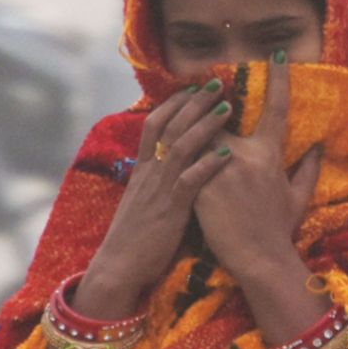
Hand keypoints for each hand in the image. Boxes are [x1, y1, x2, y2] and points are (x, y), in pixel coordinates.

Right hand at [77, 80, 236, 316]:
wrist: (119, 266)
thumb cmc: (135, 238)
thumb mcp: (142, 202)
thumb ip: (156, 182)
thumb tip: (170, 168)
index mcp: (142, 171)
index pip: (154, 125)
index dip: (174, 104)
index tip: (193, 89)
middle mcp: (149, 174)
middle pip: (170, 126)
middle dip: (194, 103)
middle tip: (217, 83)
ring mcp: (159, 189)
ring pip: (181, 146)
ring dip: (205, 124)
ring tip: (228, 105)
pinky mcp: (170, 209)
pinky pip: (190, 180)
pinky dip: (209, 163)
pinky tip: (226, 151)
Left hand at [193, 54, 323, 280]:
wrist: (258, 260)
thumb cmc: (278, 230)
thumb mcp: (298, 197)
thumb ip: (308, 169)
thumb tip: (318, 145)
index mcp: (269, 155)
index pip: (276, 109)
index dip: (277, 80)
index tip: (274, 55)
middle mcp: (243, 155)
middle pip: (219, 117)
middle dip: (209, 105)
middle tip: (201, 86)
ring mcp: (218, 169)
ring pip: (196, 135)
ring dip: (188, 128)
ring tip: (176, 114)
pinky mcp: (197, 185)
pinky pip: (183, 159)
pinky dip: (176, 152)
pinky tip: (165, 146)